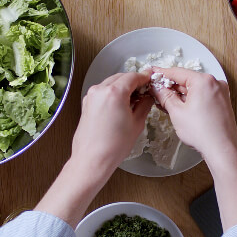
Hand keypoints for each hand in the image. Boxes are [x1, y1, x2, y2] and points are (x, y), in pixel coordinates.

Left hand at [36, 72, 152, 227]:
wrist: (92, 159)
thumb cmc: (114, 146)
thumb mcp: (136, 123)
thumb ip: (144, 105)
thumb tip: (148, 97)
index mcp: (114, 93)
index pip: (132, 77)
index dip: (144, 77)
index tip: (150, 80)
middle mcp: (100, 90)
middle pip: (121, 77)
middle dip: (133, 82)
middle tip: (145, 91)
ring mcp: (91, 96)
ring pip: (111, 83)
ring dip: (123, 87)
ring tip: (133, 100)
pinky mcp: (87, 104)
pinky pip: (103, 92)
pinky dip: (113, 93)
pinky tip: (121, 105)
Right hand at [149, 67, 236, 165]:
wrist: (222, 150)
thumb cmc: (202, 132)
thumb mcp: (177, 112)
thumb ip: (165, 96)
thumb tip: (157, 88)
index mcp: (203, 81)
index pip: (177, 72)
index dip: (162, 74)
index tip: (153, 74)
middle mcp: (215, 83)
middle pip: (187, 80)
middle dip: (171, 86)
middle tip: (156, 91)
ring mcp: (220, 93)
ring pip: (195, 89)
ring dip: (180, 95)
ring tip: (165, 102)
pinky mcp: (222, 103)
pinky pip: (203, 96)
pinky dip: (191, 100)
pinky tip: (180, 107)